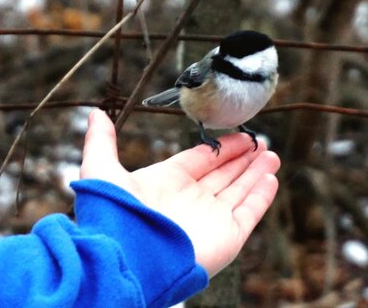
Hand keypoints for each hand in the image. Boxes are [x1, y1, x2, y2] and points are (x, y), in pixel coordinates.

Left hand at [80, 109, 279, 276]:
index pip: (201, 160)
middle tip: (260, 142)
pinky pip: (249, 211)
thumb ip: (101, 140)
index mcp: (167, 183)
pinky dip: (262, 195)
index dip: (220, 148)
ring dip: (256, 172)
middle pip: (223, 174)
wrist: (128, 255)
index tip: (239, 135)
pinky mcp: (228, 236)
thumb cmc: (114, 212)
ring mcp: (210, 218)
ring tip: (270, 154)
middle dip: (242, 159)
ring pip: (239, 190)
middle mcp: (190, 200)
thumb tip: (96, 113)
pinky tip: (271, 177)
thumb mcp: (101, 167)